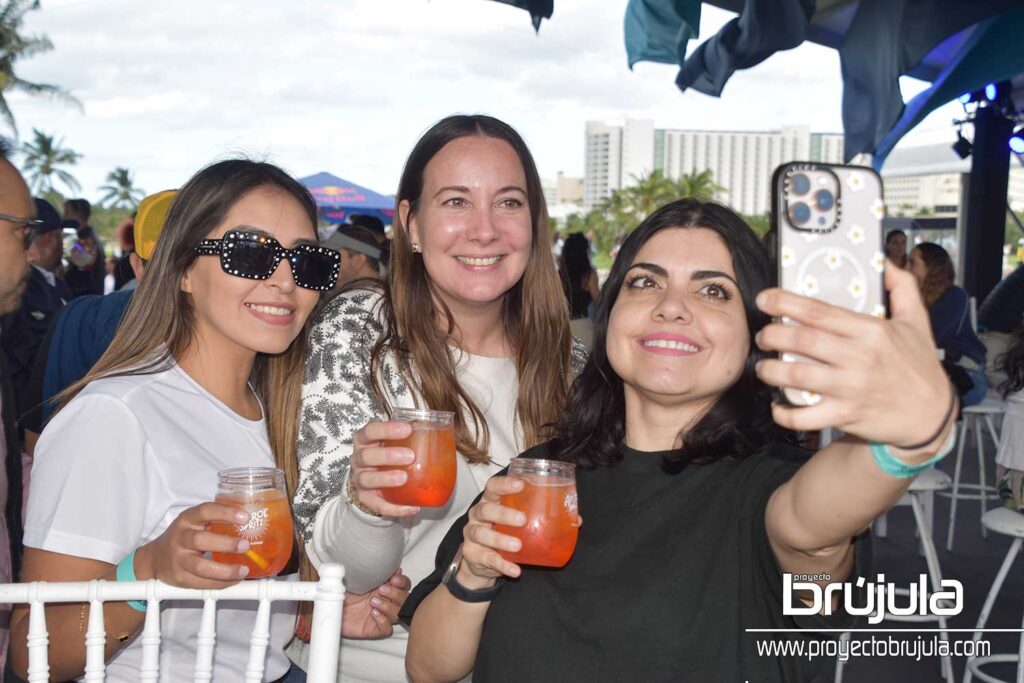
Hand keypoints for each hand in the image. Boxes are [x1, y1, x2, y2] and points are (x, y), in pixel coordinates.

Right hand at [134, 502, 250, 588]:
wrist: (156, 558)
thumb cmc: (184, 537)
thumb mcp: (195, 522)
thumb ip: (217, 521)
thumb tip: (254, 522)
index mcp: (188, 520)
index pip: (205, 511)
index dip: (225, 513)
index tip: (245, 517)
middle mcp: (181, 538)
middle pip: (201, 540)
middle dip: (226, 544)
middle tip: (245, 545)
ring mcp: (178, 559)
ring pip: (201, 566)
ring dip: (225, 570)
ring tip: (243, 570)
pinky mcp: (180, 578)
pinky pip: (202, 583)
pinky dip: (220, 583)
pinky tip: (234, 580)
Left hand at [341, 569, 411, 638]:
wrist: (328, 608)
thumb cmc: (342, 590)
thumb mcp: (354, 576)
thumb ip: (369, 570)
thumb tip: (384, 565)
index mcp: (385, 587)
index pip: (404, 585)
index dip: (402, 582)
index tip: (393, 578)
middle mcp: (386, 601)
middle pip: (405, 600)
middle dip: (396, 594)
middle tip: (382, 589)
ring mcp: (381, 616)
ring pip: (398, 615)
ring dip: (389, 607)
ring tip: (373, 602)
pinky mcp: (373, 629)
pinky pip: (387, 629)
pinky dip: (383, 622)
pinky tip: (373, 614)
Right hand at [349, 420, 420, 516]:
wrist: (374, 479)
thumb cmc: (387, 455)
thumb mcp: (393, 442)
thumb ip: (409, 436)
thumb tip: (440, 429)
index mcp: (365, 441)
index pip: (370, 431)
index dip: (387, 429)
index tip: (408, 429)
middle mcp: (358, 459)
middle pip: (367, 456)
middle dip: (387, 455)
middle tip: (410, 456)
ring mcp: (360, 480)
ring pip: (366, 480)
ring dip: (386, 479)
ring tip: (404, 478)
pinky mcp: (365, 499)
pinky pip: (378, 505)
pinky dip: (395, 508)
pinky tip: (412, 507)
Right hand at [457, 476, 526, 587]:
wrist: (481, 560)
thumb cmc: (502, 531)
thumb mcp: (514, 520)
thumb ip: (536, 515)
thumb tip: (575, 517)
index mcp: (489, 501)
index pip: (492, 487)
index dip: (504, 484)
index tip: (520, 485)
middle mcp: (477, 516)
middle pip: (485, 510)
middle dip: (504, 514)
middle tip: (523, 519)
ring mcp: (472, 535)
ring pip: (481, 534)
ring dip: (500, 540)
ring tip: (518, 546)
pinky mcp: (473, 554)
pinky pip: (487, 559)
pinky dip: (502, 565)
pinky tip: (515, 570)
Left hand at [754, 263, 951, 450]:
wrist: (933, 414)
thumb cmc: (920, 366)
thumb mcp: (918, 322)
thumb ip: (903, 288)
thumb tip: (887, 263)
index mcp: (871, 332)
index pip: (819, 312)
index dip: (785, 302)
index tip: (765, 299)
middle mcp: (859, 358)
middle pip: (802, 340)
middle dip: (772, 335)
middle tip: (763, 336)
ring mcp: (850, 388)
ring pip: (797, 376)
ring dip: (771, 371)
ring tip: (762, 366)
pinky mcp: (845, 415)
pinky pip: (806, 417)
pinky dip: (785, 413)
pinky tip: (777, 405)